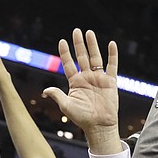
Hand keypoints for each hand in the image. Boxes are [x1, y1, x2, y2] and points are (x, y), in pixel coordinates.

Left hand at [43, 29, 121, 153]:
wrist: (99, 126)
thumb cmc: (82, 118)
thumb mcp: (66, 106)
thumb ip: (57, 95)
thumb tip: (45, 90)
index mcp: (75, 82)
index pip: (68, 64)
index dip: (65, 53)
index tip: (62, 41)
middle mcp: (86, 78)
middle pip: (82, 57)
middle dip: (79, 44)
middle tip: (76, 31)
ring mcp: (98, 79)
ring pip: (95, 58)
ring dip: (92, 45)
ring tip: (89, 33)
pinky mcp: (110, 82)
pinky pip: (112, 66)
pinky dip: (112, 55)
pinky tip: (111, 44)